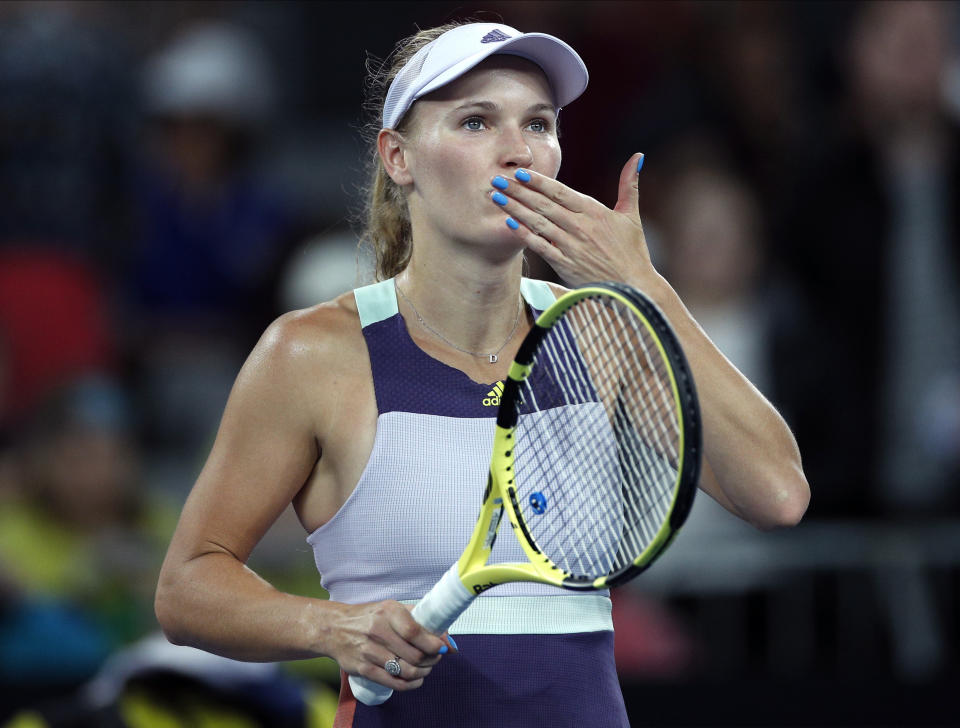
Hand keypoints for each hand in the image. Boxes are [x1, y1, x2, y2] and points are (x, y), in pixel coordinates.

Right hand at [326, 600, 452, 690]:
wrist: (335, 628)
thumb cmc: (369, 617)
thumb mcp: (392, 609)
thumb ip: (419, 619)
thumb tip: (447, 639)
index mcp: (388, 612)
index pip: (415, 632)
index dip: (433, 643)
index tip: (442, 647)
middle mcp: (378, 631)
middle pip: (415, 655)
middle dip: (431, 660)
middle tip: (435, 658)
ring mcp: (370, 651)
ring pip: (407, 670)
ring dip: (423, 672)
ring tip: (426, 668)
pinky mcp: (364, 669)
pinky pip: (394, 682)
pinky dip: (411, 684)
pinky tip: (416, 679)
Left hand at [490, 153, 654, 287]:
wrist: (632, 286)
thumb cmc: (632, 251)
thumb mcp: (631, 214)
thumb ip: (629, 184)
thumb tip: (638, 156)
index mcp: (593, 211)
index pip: (559, 191)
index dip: (537, 181)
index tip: (518, 172)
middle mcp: (580, 226)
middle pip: (543, 204)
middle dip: (518, 191)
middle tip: (497, 179)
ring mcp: (571, 246)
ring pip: (537, 223)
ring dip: (515, 209)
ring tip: (496, 197)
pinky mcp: (565, 264)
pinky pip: (540, 246)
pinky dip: (524, 235)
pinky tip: (508, 224)